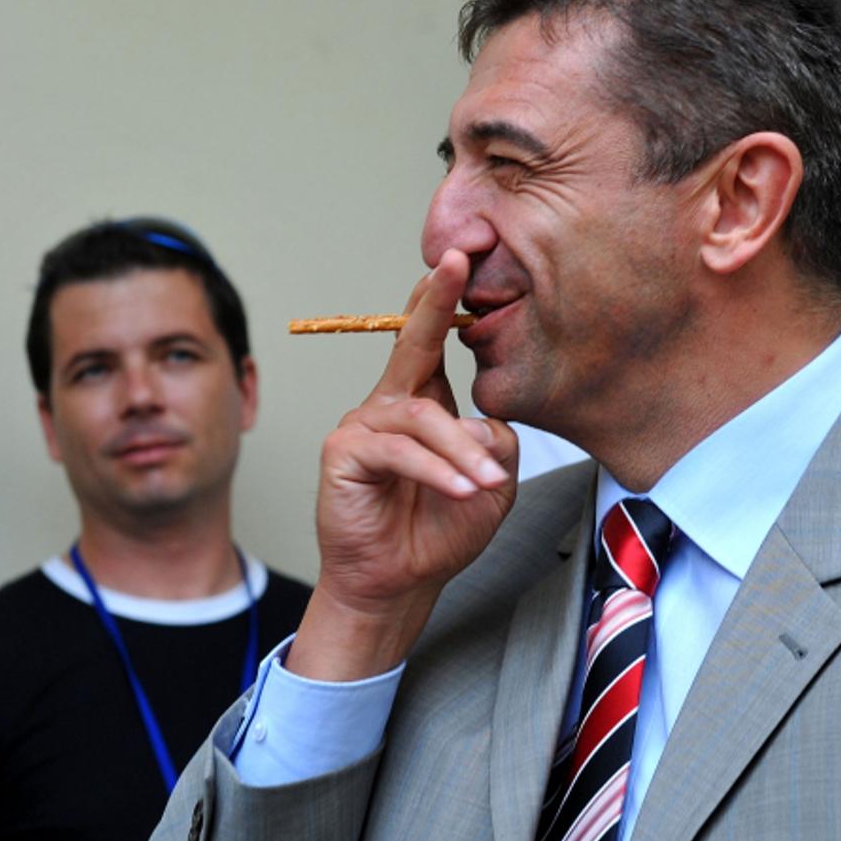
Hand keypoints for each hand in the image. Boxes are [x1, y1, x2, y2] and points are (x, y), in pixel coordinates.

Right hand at [290, 249, 517, 680]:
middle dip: (434, 302)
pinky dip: (438, 472)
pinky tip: (464, 491)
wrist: (401, 582)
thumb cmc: (440, 530)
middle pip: (412, 344)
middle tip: (456, 266)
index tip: (461, 257)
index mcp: (424, 402)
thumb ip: (496, 443)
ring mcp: (363, 425)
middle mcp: (390, 404)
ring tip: (488, 485)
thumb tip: (485, 423)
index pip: (433, 343)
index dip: (443, 301)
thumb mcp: (491, 482)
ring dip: (462, 453)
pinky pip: (399, 452)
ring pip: (424, 419)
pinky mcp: (345, 453)